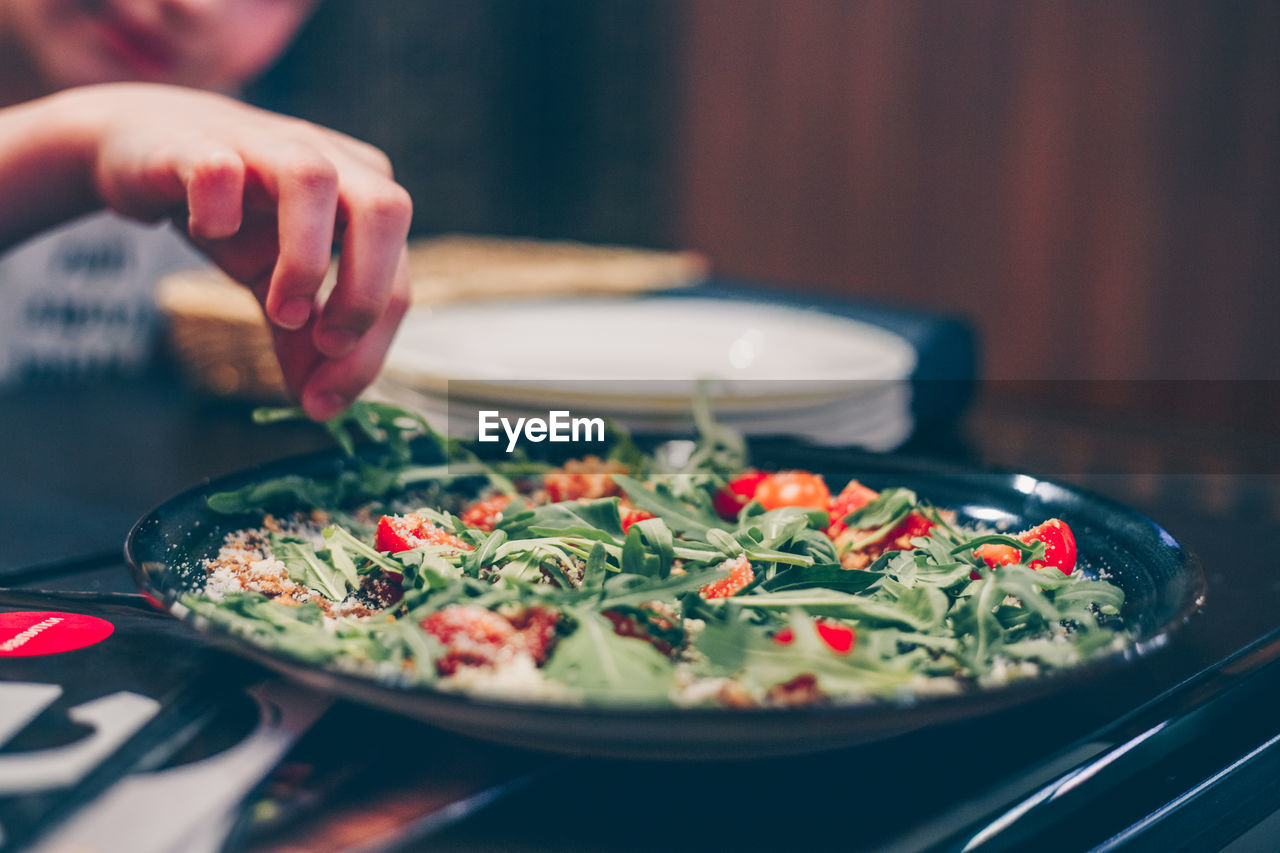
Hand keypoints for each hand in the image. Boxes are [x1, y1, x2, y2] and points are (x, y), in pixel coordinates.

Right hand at [77, 84, 412, 419]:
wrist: (147, 150)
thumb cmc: (233, 216)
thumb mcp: (273, 284)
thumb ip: (302, 340)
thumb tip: (322, 406)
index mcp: (364, 201)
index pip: (398, 279)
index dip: (369, 350)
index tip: (324, 403)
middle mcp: (331, 163)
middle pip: (387, 210)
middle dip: (365, 291)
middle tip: (326, 343)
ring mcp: (269, 145)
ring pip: (314, 179)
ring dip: (303, 257)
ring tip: (278, 308)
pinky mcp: (201, 140)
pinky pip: (220, 166)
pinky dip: (218, 206)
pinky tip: (208, 234)